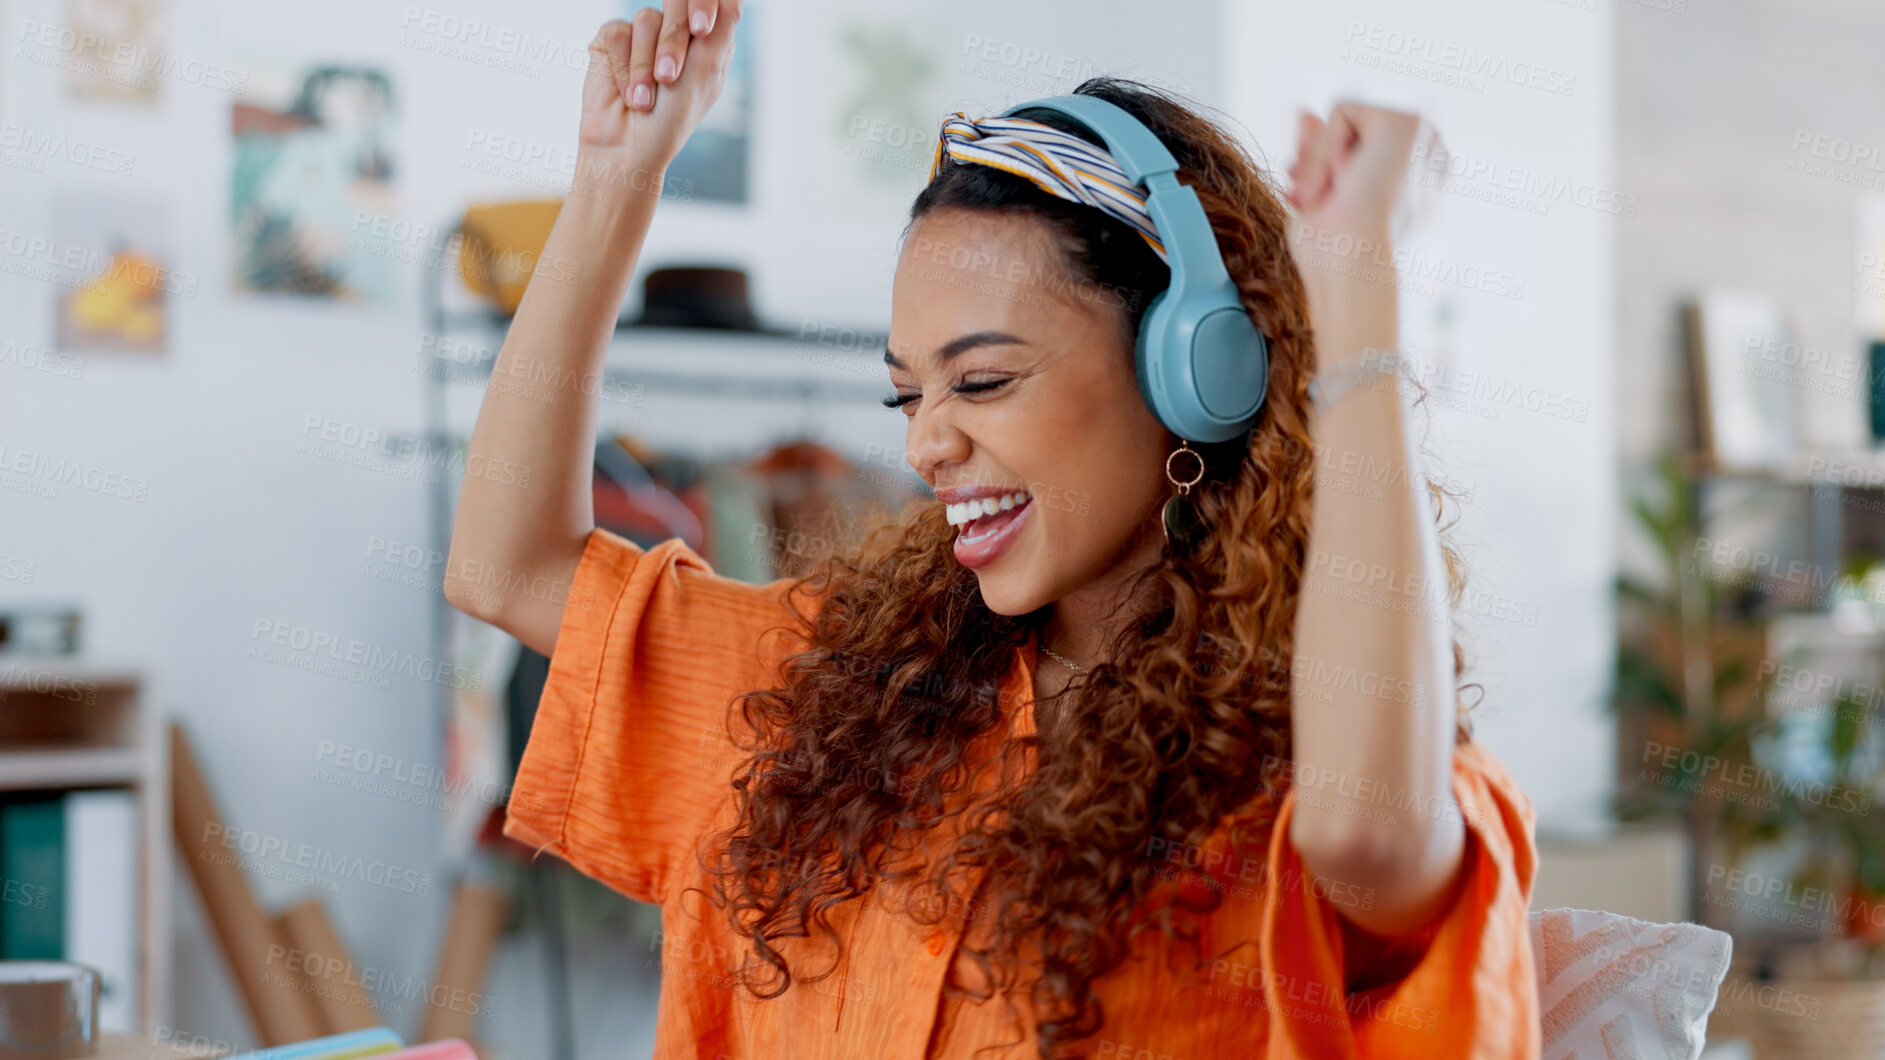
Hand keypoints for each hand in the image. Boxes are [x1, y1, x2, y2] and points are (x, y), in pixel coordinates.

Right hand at [577, 1, 740, 186]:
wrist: (629, 148)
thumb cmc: (672, 118)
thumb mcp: (706, 71)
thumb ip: (722, 24)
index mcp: (706, 39)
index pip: (713, 1)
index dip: (704, 5)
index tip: (701, 30)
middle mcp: (675, 32)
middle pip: (679, 3)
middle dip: (674, 41)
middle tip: (668, 77)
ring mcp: (642, 35)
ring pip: (646, 19)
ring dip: (645, 65)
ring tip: (645, 98)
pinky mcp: (612, 42)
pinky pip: (617, 32)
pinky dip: (623, 68)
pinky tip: (627, 93)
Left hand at [1283, 103, 1427, 370]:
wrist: (1348, 265)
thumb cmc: (1330, 250)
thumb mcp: (1315, 192)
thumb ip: (1316, 151)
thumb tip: (1305, 111)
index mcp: (1410, 171)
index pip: (1349, 141)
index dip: (1321, 167)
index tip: (1311, 201)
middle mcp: (1424, 151)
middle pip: (1344, 124)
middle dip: (1318, 162)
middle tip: (1317, 201)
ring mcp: (1421, 136)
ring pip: (1341, 115)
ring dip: (1322, 160)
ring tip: (1334, 196)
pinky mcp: (1407, 123)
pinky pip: (1342, 110)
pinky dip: (1329, 148)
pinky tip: (1347, 179)